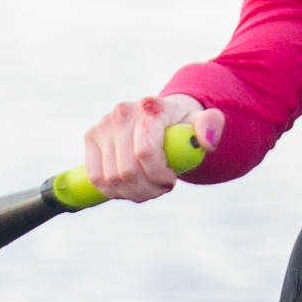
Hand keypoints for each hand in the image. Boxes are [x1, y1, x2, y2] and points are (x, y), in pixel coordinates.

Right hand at [80, 94, 221, 202]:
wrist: (161, 114)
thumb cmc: (183, 124)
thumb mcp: (203, 122)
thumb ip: (211, 127)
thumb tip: (206, 141)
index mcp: (150, 108)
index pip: (145, 153)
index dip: (158, 176)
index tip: (171, 180)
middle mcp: (122, 112)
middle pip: (126, 171)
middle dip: (147, 189)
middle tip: (161, 188)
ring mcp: (103, 124)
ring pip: (110, 179)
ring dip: (132, 193)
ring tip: (148, 187)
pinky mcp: (91, 136)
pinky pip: (95, 177)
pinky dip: (113, 191)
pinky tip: (129, 187)